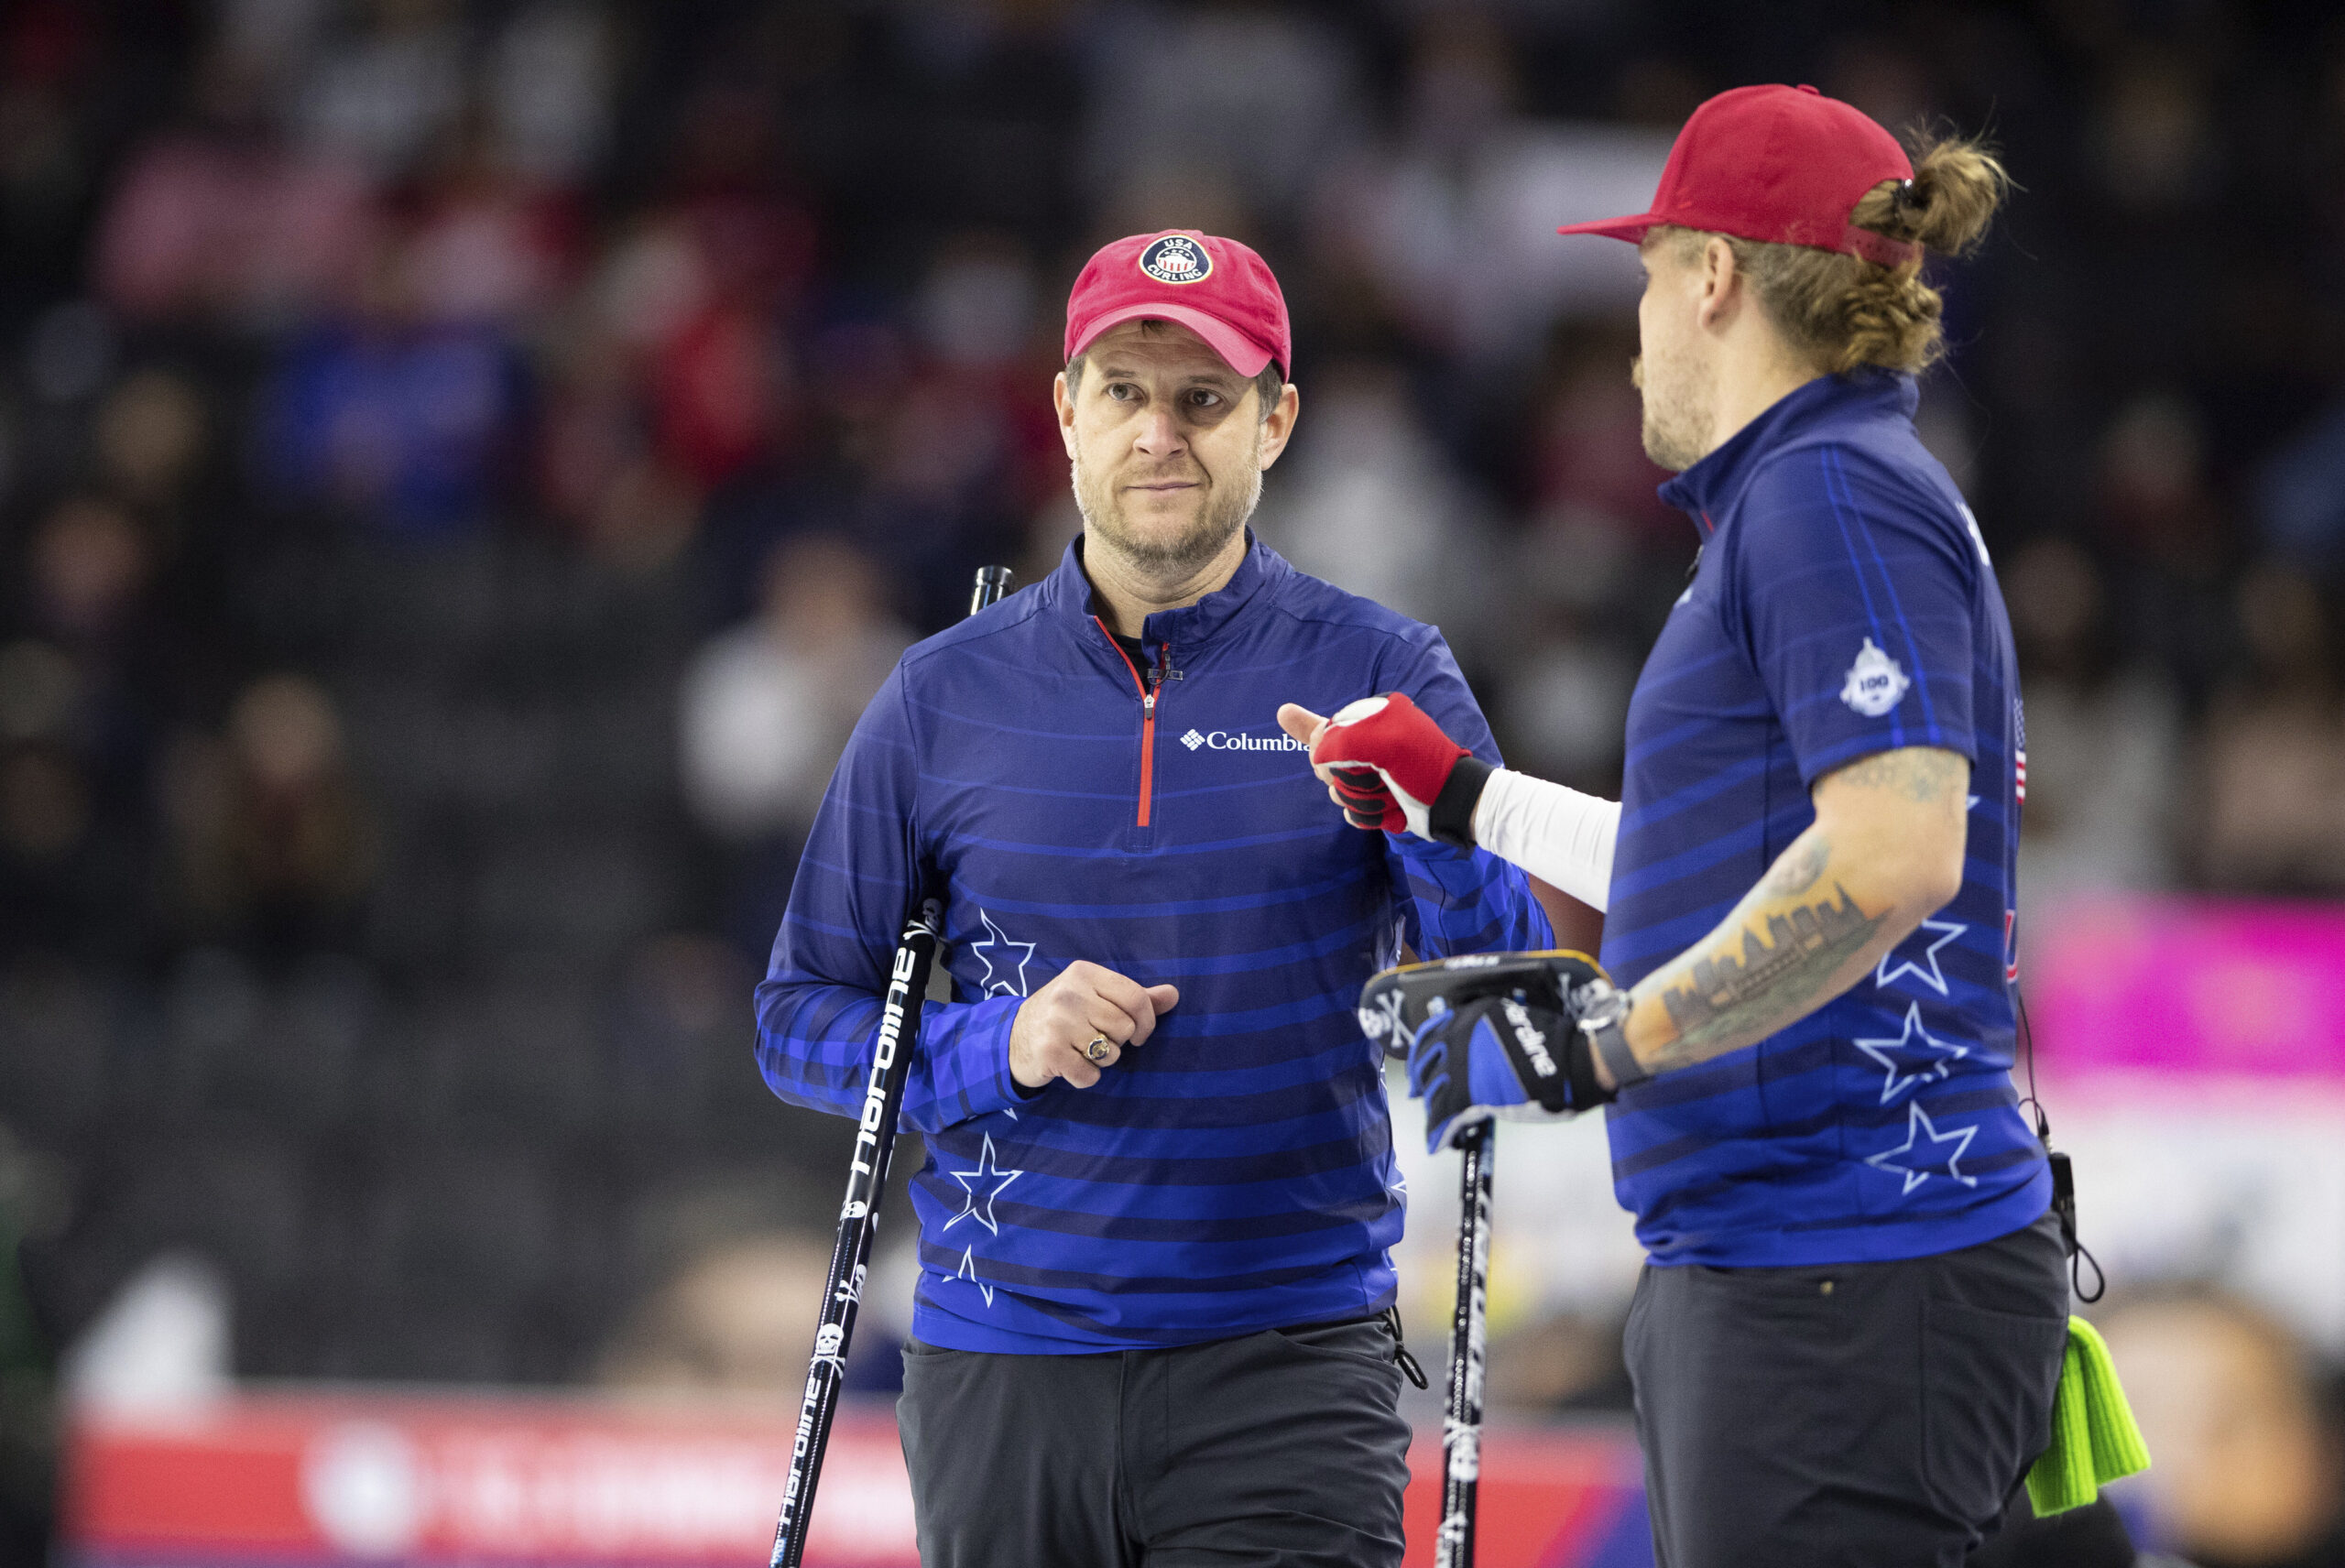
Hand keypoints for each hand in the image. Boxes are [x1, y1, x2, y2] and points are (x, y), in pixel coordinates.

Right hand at [1009, 961, 1178, 1088]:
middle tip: (1095, 1038)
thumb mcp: (1095, 997)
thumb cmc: (1063, 1016)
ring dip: (1102, 1060)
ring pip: (1111, 1053)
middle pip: (1126, 1028)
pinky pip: (1090, 1075)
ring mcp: (1057, 1023)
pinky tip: (1069, 1064)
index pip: (1136, 998)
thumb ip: (1136, 997)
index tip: (1139, 1034)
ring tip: (1080, 1049)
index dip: (1147, 1022)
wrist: (1011, 1038)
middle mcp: (1069, 994)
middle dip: (1118, 1042)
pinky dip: (1085, 1076)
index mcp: (1084, 973)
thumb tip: (1174, 994)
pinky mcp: (1049, 1051)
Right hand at [1277, 694, 1482, 843]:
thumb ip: (1339, 741)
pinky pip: (1352, 811)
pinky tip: (1386, 811)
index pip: (1323, 733)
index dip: (1324, 750)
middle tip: (1372, 776)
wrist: (1452, 803)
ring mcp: (1373, 773)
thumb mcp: (1383, 744)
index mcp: (1370, 720)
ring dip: (1359, 799)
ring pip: (1338, 790)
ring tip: (1386, 795)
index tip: (1332, 759)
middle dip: (1344, 777)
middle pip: (1326, 764)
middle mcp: (1369, 744)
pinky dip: (1366, 815)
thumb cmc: (1423, 767)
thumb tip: (1313, 755)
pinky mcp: (1378, 799)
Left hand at [1358, 951, 1616, 1150]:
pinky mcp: (1471, 1096)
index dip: (1422, 1053)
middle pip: (1426, 1065)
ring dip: (1433, 1111)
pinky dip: (1439, 1133)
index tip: (1420, 1066)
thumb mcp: (1510, 1023)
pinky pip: (1445, 1117)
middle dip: (1422, 1084)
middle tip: (1421, 1096)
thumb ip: (1486, 1034)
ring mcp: (1463, 1066)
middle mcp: (1460, 1037)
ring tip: (1436, 1124)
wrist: (1573, 1060)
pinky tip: (1438, 1144)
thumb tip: (1473, 1053)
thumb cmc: (1553, 1042)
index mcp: (1471, 1016)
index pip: (1431, 1033)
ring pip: (1434, 1094)